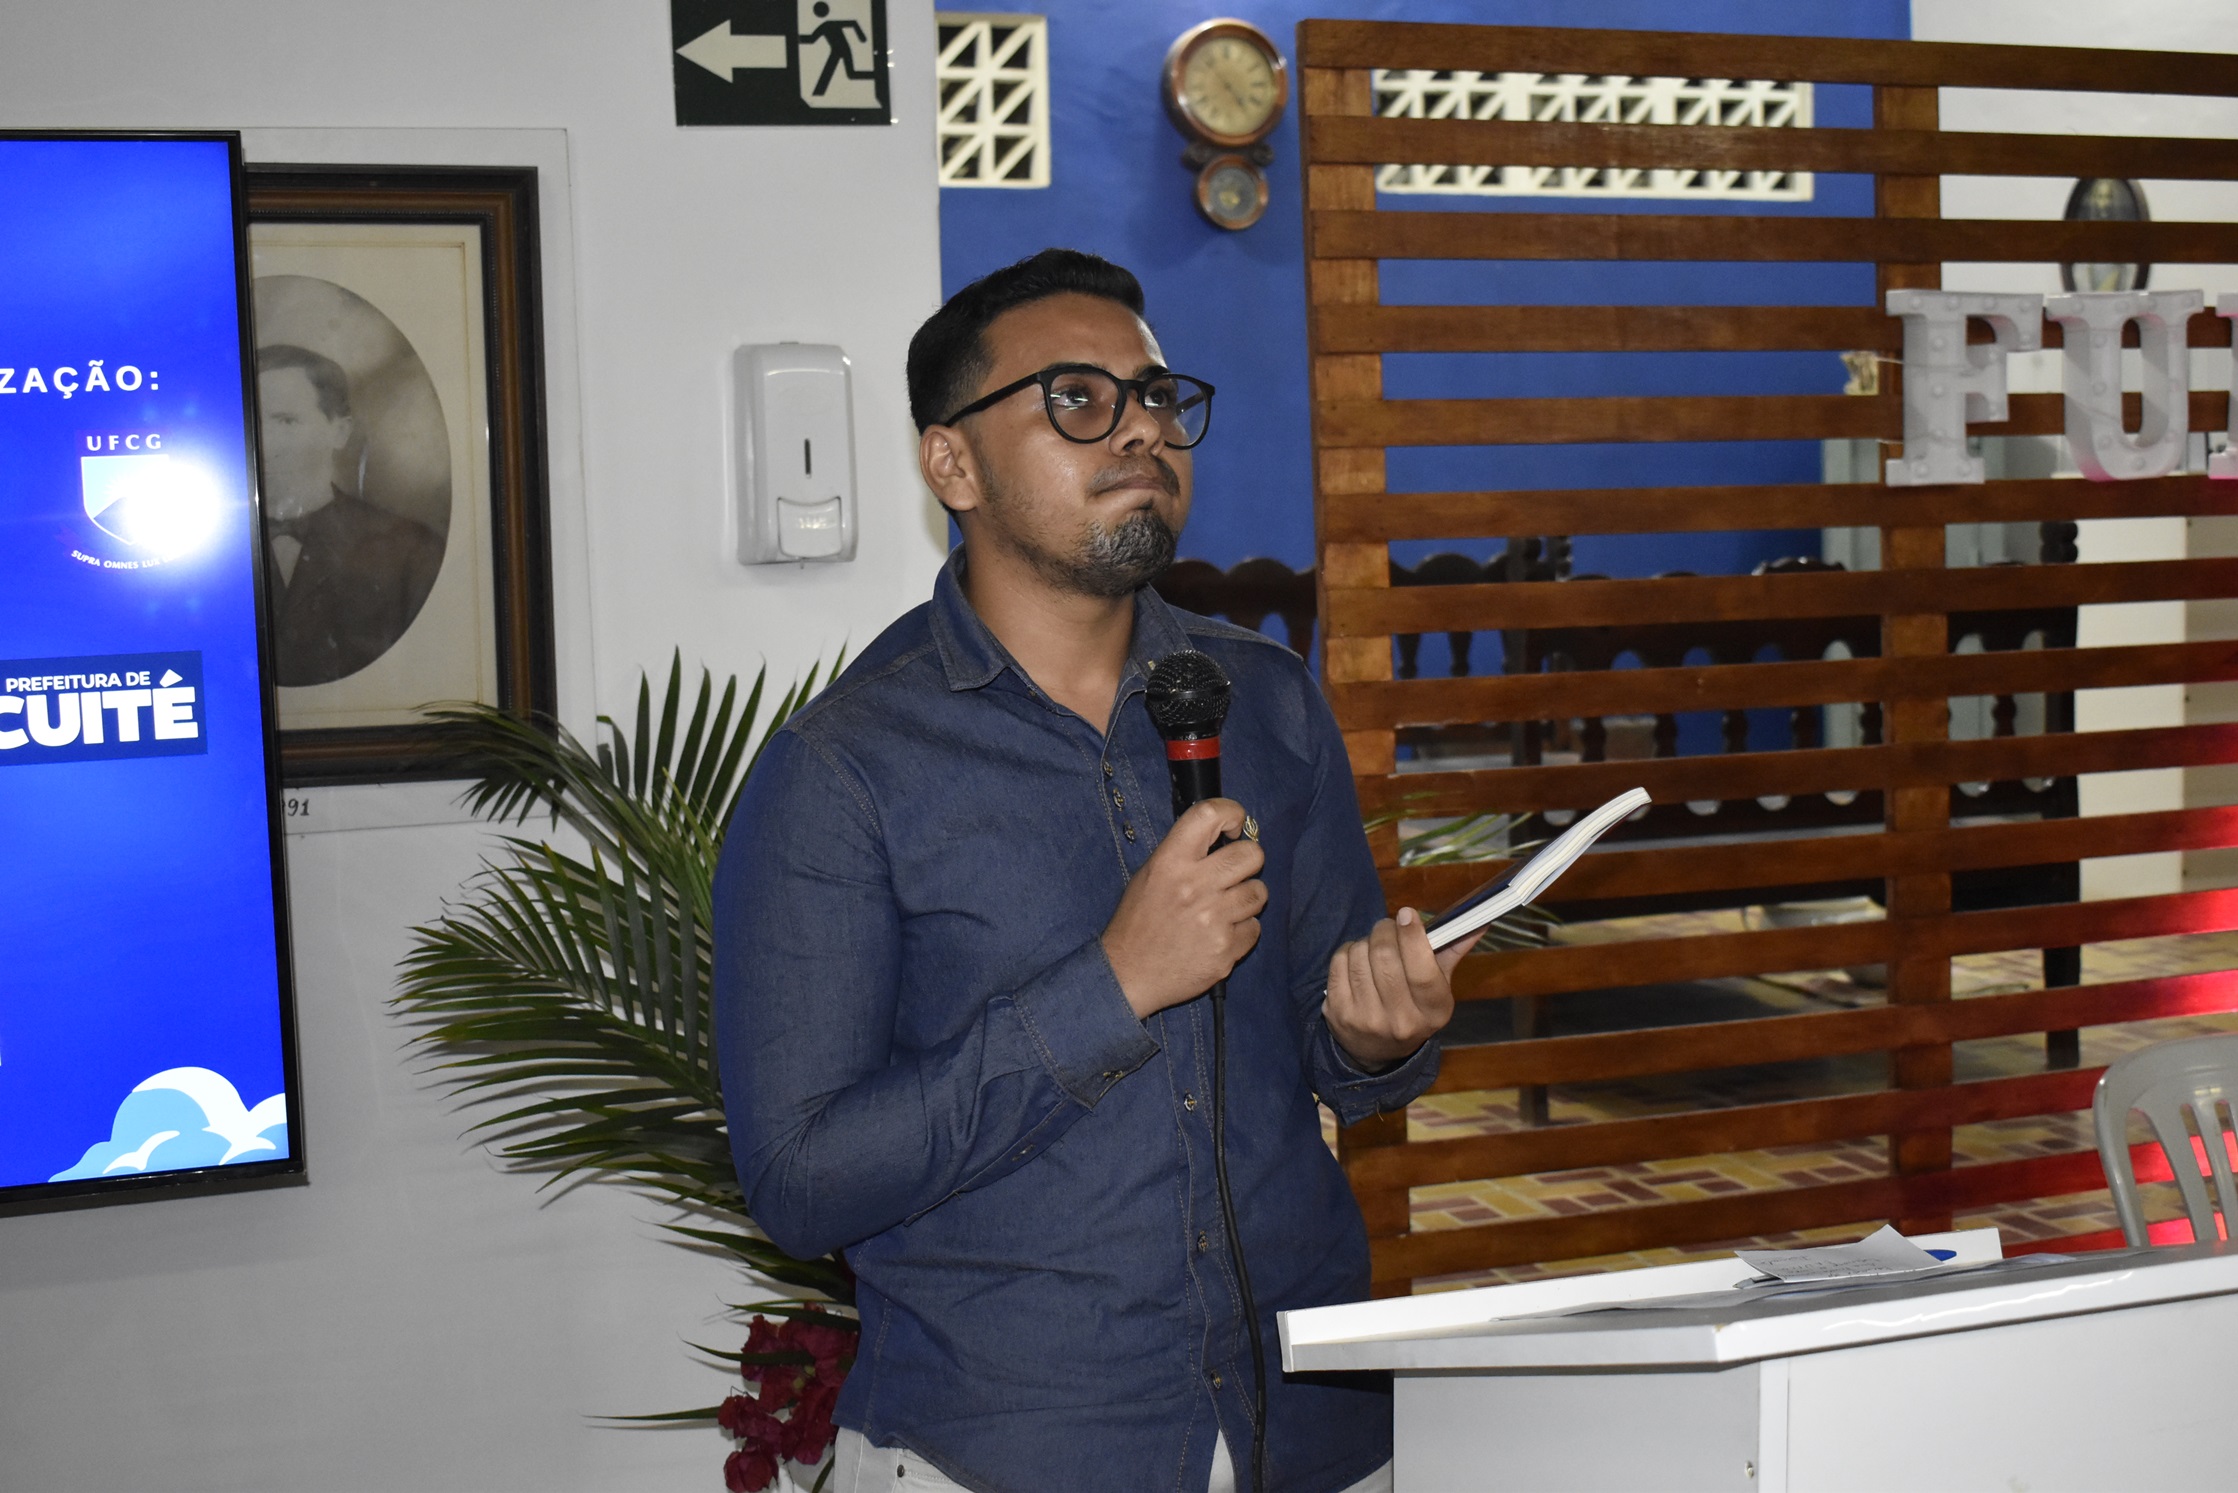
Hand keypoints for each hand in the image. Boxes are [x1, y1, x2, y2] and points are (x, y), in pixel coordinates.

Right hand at [1102, 798, 1266, 1019]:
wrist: (1128, 975)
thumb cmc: (1138, 923)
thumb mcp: (1149, 876)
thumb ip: (1184, 854)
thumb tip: (1223, 837)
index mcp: (1170, 862)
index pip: (1210, 814)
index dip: (1232, 813)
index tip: (1233, 825)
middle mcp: (1194, 886)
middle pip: (1251, 854)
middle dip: (1248, 861)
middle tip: (1234, 873)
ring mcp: (1213, 919)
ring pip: (1259, 892)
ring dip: (1246, 898)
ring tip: (1224, 908)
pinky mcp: (1225, 949)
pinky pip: (1254, 928)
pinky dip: (1242, 931)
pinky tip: (1219, 935)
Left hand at [1324, 909, 1481, 1070]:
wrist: (1378, 1050)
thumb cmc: (1414, 1007)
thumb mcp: (1438, 987)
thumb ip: (1454, 951)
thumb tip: (1478, 921)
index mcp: (1433, 1012)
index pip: (1422, 971)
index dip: (1413, 937)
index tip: (1407, 914)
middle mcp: (1401, 1020)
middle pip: (1386, 957)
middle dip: (1385, 930)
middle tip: (1389, 926)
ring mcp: (1366, 1020)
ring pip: (1360, 955)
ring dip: (1367, 941)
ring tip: (1374, 948)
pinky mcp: (1338, 1014)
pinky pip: (1340, 962)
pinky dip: (1348, 951)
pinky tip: (1357, 960)